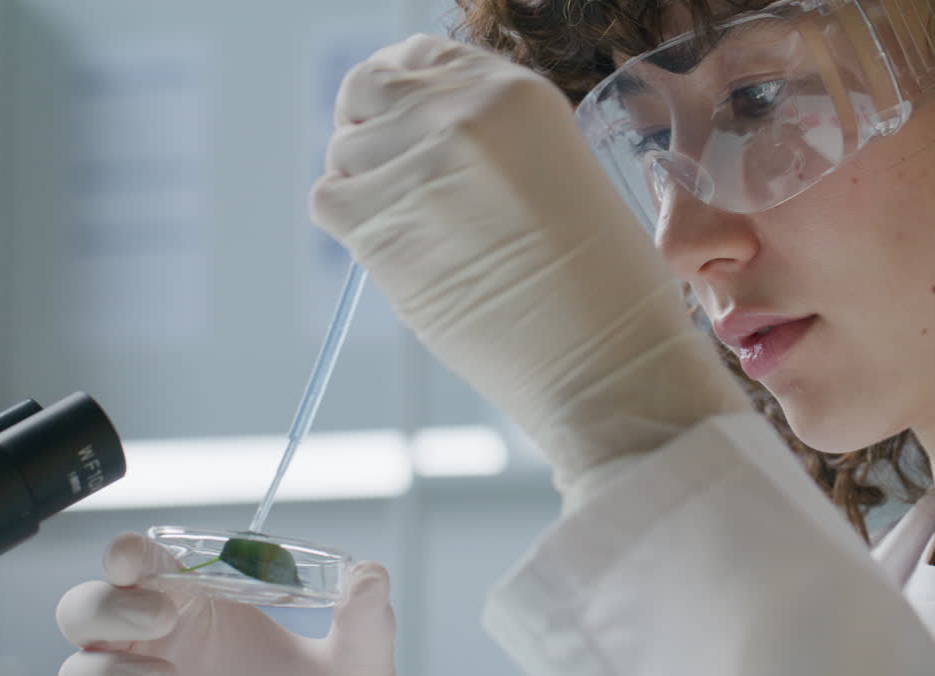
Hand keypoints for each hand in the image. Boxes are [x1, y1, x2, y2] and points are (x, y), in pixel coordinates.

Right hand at [56, 532, 403, 675]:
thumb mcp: (360, 665)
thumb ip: (366, 621)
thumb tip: (371, 575)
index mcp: (203, 606)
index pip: (144, 564)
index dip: (127, 553)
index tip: (135, 557)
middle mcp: (162, 646)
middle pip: (86, 609)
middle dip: (105, 603)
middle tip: (162, 613)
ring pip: (77, 670)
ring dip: (105, 668)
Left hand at [311, 35, 747, 487]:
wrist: (604, 359)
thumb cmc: (602, 287)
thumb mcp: (560, 172)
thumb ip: (491, 143)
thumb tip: (423, 140)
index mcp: (516, 93)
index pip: (420, 56)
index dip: (399, 89)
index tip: (394, 117)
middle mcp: (461, 113)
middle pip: (368, 92)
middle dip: (371, 130)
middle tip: (392, 179)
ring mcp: (416, 166)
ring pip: (344, 152)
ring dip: (365, 188)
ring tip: (421, 235)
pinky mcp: (379, 225)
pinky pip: (330, 200)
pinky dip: (352, 226)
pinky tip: (400, 254)